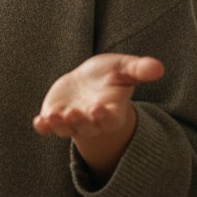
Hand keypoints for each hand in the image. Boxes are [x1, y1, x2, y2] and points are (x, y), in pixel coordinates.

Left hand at [33, 53, 163, 180]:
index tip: (98, 109)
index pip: (110, 119)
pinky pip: (48, 127)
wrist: (87, 83)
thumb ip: (139, 69)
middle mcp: (92, 121)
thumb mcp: (124, 69)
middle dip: (81, 121)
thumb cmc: (109, 76)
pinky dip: (43, 127)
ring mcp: (72, 122)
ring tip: (53, 117)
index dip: (104, 116)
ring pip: (67, 129)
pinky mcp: (55, 118)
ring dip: (60, 125)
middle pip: (87, 126)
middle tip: (74, 113)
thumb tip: (159, 67)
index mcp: (111, 112)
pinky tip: (38, 123)